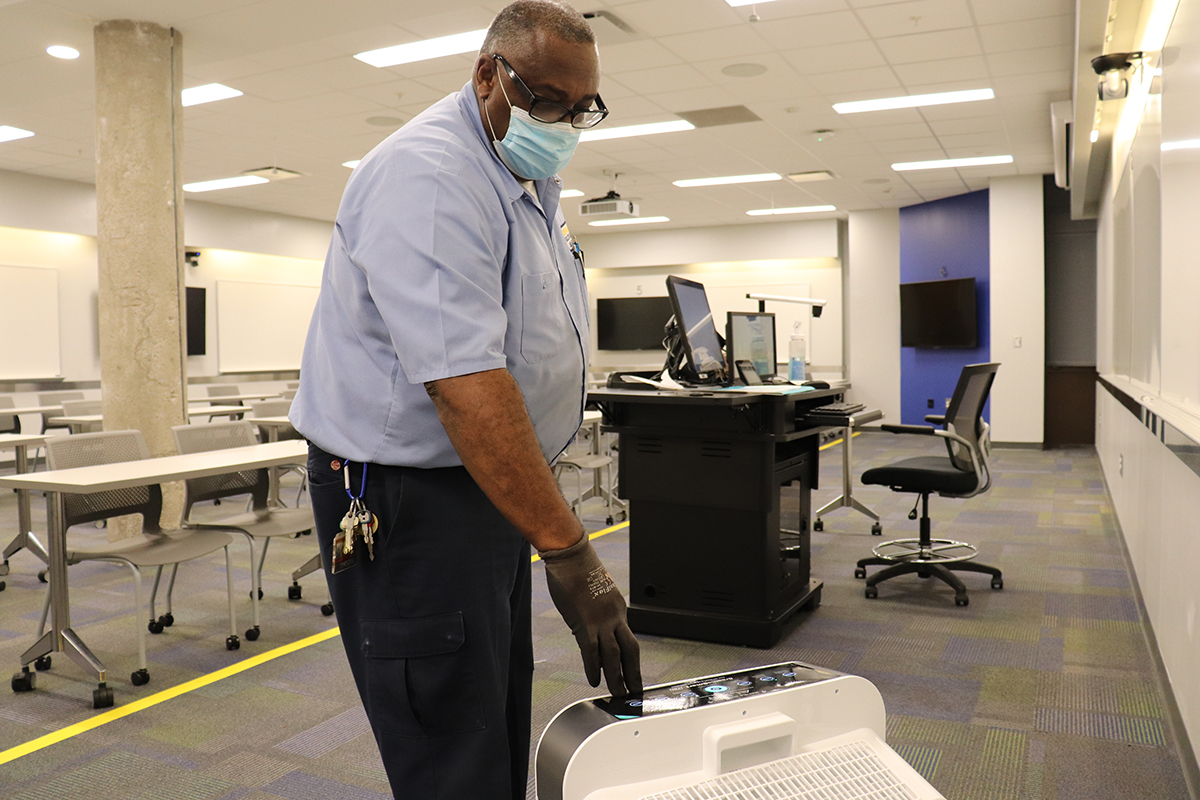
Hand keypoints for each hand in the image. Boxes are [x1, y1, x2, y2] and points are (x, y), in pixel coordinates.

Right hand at [540, 533, 641, 696]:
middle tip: (635, 692)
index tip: (631, 674)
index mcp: (619, 608)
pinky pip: (591, 651)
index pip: (627, 640)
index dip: (630, 660)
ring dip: (617, 678)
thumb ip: (596, 612)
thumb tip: (590, 628)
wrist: (570, 554)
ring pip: (614, 656)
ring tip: (619, 694)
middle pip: (630, 651)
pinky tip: (594, 681)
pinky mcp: (584, 622)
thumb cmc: (578, 569)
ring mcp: (601, 620)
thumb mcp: (595, 593)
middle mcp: (615, 616)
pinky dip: (594, 668)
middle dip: (634, 674)